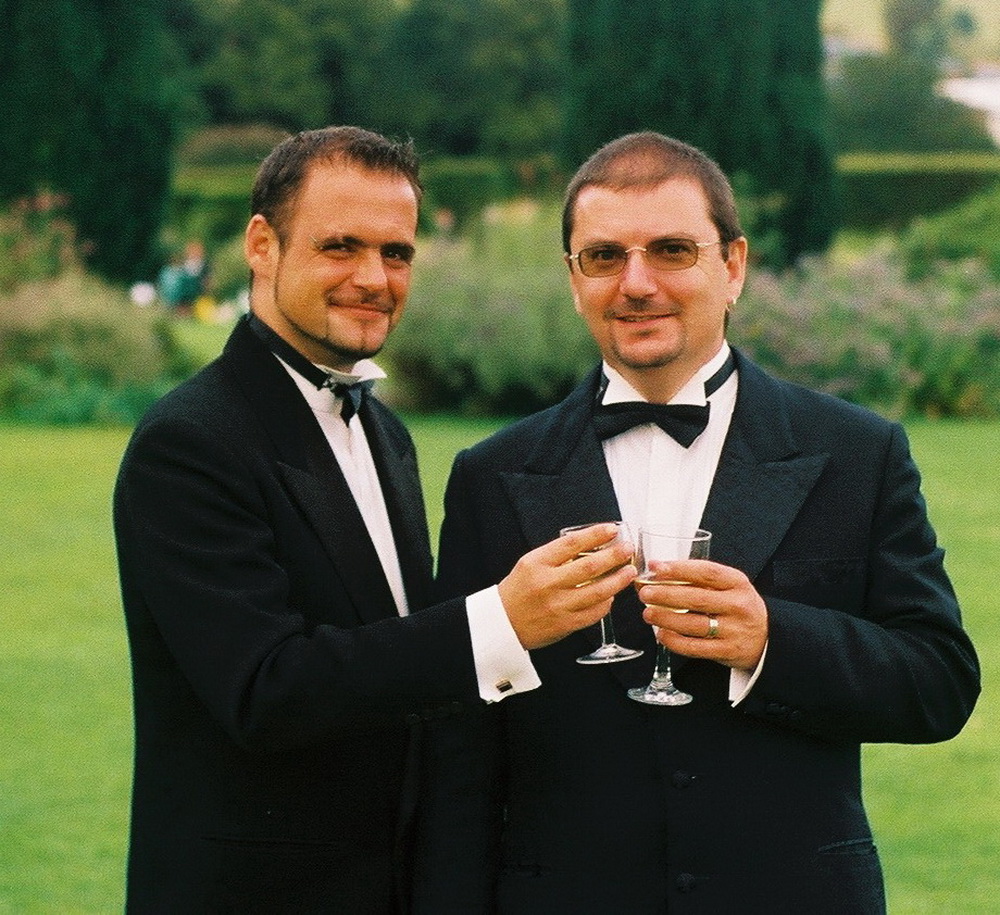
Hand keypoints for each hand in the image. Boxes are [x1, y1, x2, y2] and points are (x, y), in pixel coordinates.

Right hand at [499, 523, 636, 650]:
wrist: (502, 623)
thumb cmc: (518, 591)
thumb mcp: (530, 564)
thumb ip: (556, 556)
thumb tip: (590, 546)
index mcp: (537, 563)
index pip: (571, 543)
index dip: (595, 534)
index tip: (611, 529)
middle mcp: (548, 583)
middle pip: (589, 567)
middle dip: (613, 556)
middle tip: (627, 550)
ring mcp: (557, 605)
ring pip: (596, 591)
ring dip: (617, 580)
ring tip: (628, 572)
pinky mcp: (564, 625)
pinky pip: (593, 613)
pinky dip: (606, 604)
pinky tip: (612, 596)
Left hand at [638, 559, 767, 670]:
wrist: (767, 638)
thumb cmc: (737, 607)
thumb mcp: (729, 586)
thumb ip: (699, 579)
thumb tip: (656, 570)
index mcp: (738, 583)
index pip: (707, 572)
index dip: (679, 569)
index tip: (656, 567)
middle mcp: (738, 605)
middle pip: (697, 598)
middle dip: (666, 595)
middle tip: (644, 593)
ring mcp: (734, 630)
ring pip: (694, 624)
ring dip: (666, 619)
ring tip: (648, 614)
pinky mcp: (728, 651)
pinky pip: (696, 648)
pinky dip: (675, 642)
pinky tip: (661, 635)